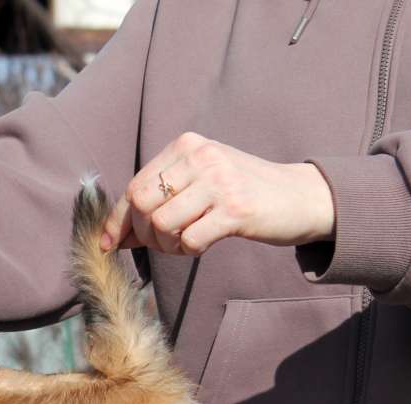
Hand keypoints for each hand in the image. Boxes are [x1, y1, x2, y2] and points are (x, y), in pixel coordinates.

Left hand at [100, 132, 334, 254]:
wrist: (301, 196)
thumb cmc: (242, 193)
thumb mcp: (199, 181)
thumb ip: (160, 198)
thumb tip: (114, 235)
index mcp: (186, 145)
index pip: (134, 186)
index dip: (118, 221)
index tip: (109, 244)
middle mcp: (201, 156)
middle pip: (142, 205)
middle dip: (143, 234)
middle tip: (163, 243)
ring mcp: (219, 181)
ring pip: (162, 225)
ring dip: (168, 246)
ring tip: (186, 243)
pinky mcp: (235, 209)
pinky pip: (189, 241)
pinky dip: (189, 251)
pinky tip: (203, 244)